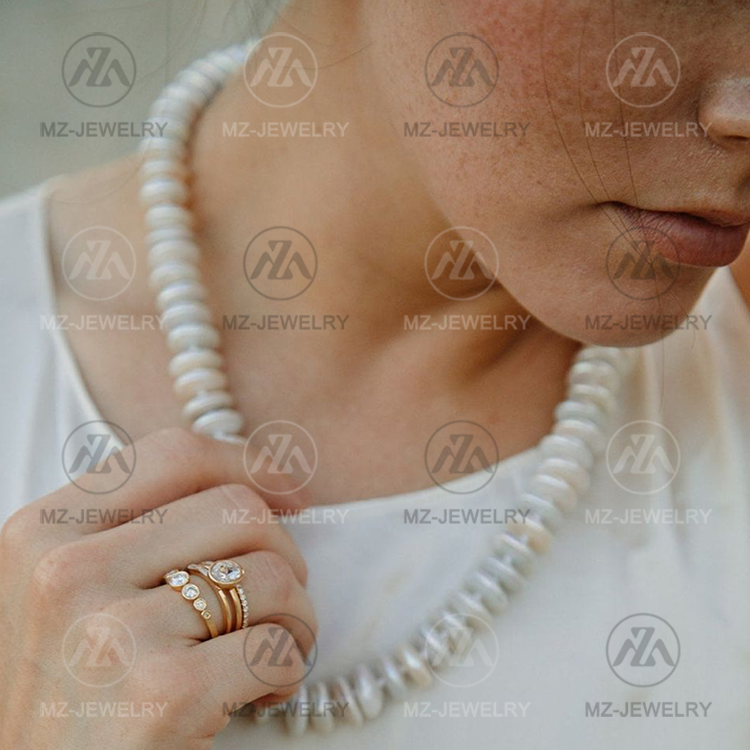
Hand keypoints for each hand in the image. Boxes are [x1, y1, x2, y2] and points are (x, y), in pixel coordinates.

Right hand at [0, 427, 317, 749]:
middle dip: (284, 552)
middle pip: (238, 510)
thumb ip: (134, 530)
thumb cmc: (72, 696)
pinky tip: (264, 692)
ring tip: (272, 649)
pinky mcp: (165, 695)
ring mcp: (114, 633)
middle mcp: (67, 573)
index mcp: (42, 533)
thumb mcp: (67, 594)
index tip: (291, 492)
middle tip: (278, 599)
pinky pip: (276, 646)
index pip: (174, 454)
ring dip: (296, 614)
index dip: (247, 464)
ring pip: (270, 573)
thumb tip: (254, 485)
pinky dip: (290, 666)